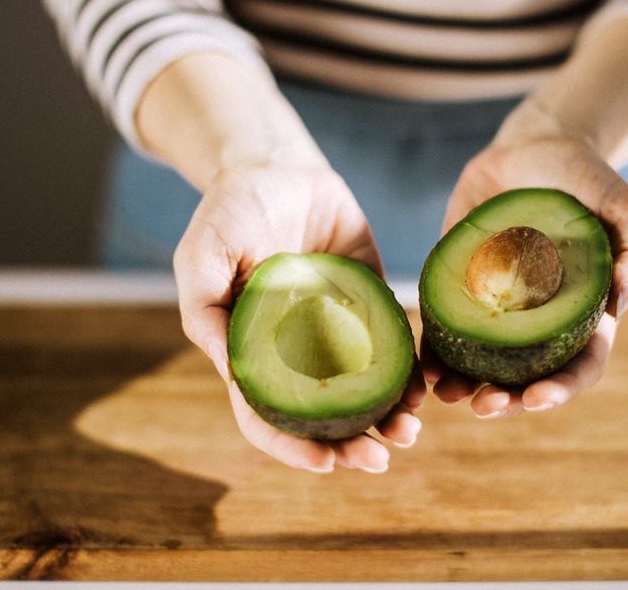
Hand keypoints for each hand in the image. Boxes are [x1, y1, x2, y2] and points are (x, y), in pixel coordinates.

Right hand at [174, 160, 424, 472]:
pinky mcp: (370, 302)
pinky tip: (425, 385)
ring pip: (364, 390)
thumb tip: (233, 372)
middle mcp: (296, 352)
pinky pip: (393, 345)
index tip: (327, 463)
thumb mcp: (202, 255)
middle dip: (351, 444)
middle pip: (322, 415)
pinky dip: (409, 370)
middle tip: (382, 459)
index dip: (293, 446)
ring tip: (412, 430)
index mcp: (252, 352)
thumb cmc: (228, 211)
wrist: (277, 165)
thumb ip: (206, 310)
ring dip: (387, 417)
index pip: (267, 416)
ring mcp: (336, 330)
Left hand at [426, 100, 627, 417]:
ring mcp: (497, 308)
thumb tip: (624, 300)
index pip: (579, 365)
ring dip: (465, 386)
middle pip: (527, 378)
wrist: (533, 146)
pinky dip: (433, 351)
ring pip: (482, 363)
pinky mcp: (460, 287)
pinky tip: (421, 366)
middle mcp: (539, 321)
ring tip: (445, 395)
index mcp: (584, 314)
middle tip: (484, 407)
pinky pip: (444, 328)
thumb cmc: (588, 179)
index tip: (536, 400)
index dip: (561, 389)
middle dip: (507, 401)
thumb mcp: (625, 207)